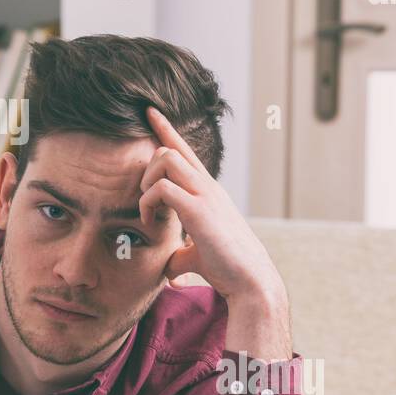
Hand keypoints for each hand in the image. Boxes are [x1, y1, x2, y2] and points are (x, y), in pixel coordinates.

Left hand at [139, 106, 284, 305]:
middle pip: (170, 149)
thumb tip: (170, 271)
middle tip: (144, 198)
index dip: (166, 130)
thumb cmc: (228, 270)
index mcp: (208, 192)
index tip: (150, 112)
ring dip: (146, 181)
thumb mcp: (199, 256)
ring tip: (147, 208)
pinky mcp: (199, 210)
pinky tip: (147, 221)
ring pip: (166, 158)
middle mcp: (208, 187)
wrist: (251, 282)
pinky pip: (162, 188)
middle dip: (147, 167)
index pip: (185, 151)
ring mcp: (205, 195)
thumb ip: (182, 255)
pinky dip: (146, 202)